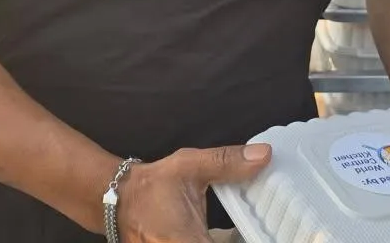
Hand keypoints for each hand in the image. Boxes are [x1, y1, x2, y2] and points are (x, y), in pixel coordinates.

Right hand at [114, 144, 271, 241]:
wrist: (119, 200)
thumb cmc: (153, 186)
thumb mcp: (191, 167)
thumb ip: (228, 162)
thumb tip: (264, 155)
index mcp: (189, 242)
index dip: (251, 241)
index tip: (270, 233)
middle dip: (246, 238)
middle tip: (267, 228)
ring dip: (232, 239)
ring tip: (253, 229)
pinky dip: (220, 240)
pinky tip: (233, 233)